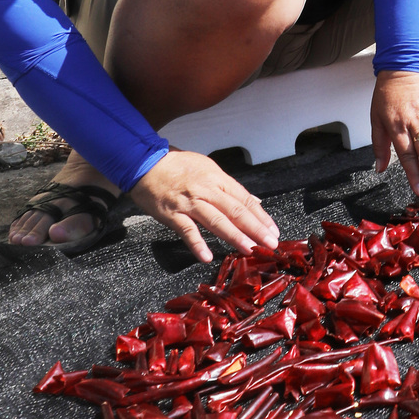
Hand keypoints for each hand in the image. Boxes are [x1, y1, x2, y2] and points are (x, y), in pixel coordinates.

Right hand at [131, 149, 279, 263]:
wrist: (145, 162)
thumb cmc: (177, 166)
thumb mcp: (209, 169)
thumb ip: (230, 188)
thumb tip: (253, 201)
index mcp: (217, 179)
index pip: (245, 199)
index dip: (261, 216)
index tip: (273, 230)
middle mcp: (207, 190)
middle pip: (236, 211)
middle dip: (256, 228)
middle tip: (270, 243)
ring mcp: (190, 203)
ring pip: (217, 220)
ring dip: (235, 236)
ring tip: (249, 249)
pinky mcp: (172, 213)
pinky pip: (187, 230)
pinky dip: (197, 244)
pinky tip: (206, 256)